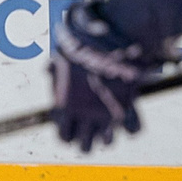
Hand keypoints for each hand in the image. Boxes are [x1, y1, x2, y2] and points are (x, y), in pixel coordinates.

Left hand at [49, 0, 154, 152]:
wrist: (113, 34)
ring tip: (108, 125)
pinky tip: (129, 117)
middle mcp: (85, 114)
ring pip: (107, 144)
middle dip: (87, 140)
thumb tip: (47, 69)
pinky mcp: (129, 106)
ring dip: (108, 137)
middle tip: (91, 129)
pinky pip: (135, 130)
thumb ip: (54, 67)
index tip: (73, 122)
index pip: (63, 137)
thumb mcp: (63, 53)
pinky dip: (133, 126)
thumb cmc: (85, 41)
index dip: (68, 132)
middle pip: (84, 147)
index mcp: (65, 105)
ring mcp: (107, 113)